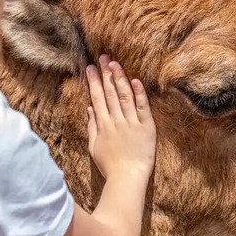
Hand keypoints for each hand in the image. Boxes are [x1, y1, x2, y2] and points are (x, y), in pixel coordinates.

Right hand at [86, 55, 155, 182]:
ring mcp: (131, 123)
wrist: (127, 178)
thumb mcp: (94, 146)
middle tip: (102, 57)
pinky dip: (139, 94)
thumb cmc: (110, 166)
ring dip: (120, 79)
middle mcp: (116, 121)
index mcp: (103, 125)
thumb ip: (92, 127)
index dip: (94, 82)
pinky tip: (135, 81)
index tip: (90, 67)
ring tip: (115, 63)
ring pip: (124, 97)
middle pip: (110, 93)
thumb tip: (89, 109)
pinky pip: (142, 108)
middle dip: (105, 74)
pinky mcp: (146, 127)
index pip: (97, 98)